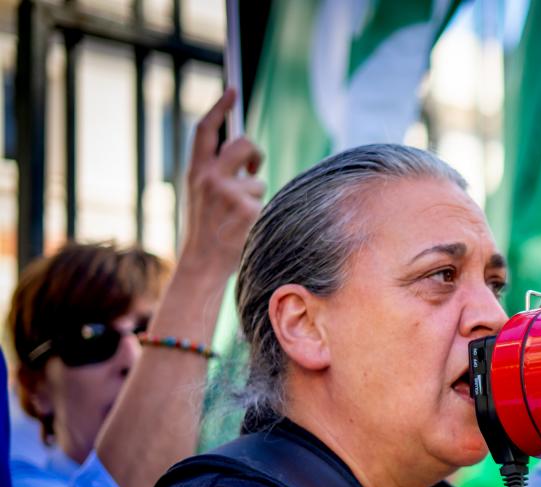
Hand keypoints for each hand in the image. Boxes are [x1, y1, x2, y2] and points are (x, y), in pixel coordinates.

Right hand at [178, 87, 264, 278]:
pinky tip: (246, 228)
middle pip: (242, 144)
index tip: (232, 89)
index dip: (219, 106)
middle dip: (254, 153)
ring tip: (239, 217)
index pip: (206, 130)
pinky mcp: (248, 211)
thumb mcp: (202, 195)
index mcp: (195, 172)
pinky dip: (260, 214)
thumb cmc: (206, 229)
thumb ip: (217, 172)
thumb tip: (246, 154)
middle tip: (255, 167)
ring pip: (258, 181)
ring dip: (255, 196)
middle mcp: (210, 178)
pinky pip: (264, 202)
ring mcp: (230, 194)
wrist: (202, 263)